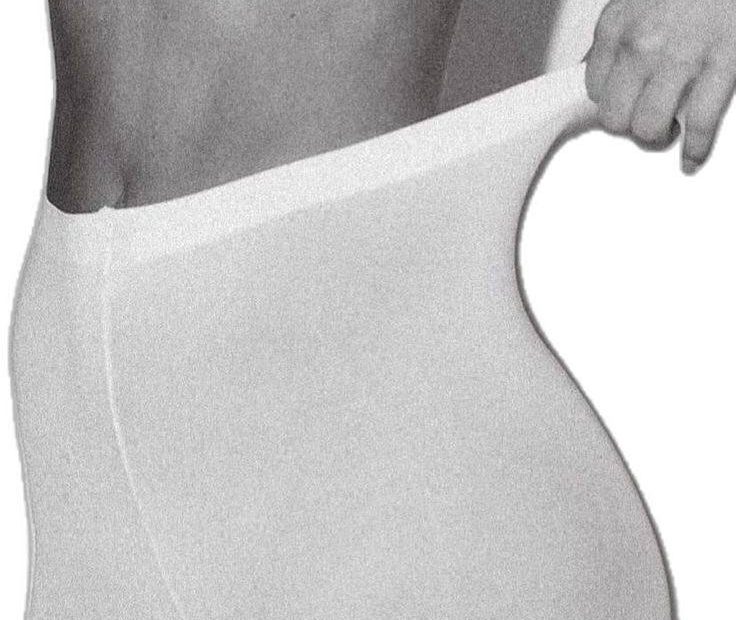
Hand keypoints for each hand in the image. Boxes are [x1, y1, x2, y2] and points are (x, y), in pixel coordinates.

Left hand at [584, 0, 735, 172]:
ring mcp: (682, 55)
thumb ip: (617, 36)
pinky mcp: (724, 61)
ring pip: (649, 125)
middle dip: (628, 124)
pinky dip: (696, 147)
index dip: (609, 100)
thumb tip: (596, 70)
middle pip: (615, 115)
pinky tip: (692, 156)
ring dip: (657, 135)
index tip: (621, 102)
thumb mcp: (636, 0)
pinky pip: (701, 120)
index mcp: (616, 25)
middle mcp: (642, 43)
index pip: (593, 89)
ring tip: (666, 129)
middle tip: (641, 120)